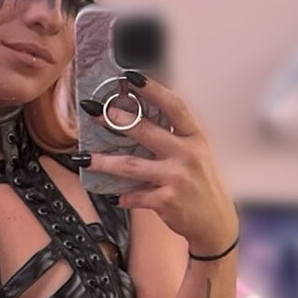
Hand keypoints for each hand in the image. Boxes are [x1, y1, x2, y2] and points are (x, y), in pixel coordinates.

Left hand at [85, 73, 238, 256]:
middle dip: (117, 121)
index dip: (153, 89)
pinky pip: (135, 196)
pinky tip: (113, 196)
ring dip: (104, 162)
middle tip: (94, 112)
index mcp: (194, 137)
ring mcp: (176, 178)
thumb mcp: (196, 153)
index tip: (130, 76)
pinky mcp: (167, 201)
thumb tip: (136, 117)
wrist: (215, 221)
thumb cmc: (199, 183)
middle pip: (147, 131)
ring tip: (83, 157)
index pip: (174, 106)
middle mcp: (187, 154)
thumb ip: (173, 136)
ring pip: (131, 166)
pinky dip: (122, 196)